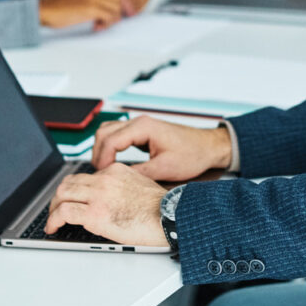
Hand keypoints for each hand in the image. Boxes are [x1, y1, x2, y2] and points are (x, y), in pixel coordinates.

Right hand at [39, 0, 122, 29]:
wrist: (45, 11)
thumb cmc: (61, 8)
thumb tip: (112, 9)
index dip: (113, 6)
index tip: (105, 16)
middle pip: (118, 0)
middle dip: (115, 13)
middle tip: (103, 22)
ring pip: (116, 8)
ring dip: (111, 20)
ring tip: (99, 25)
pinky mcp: (90, 8)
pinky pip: (110, 16)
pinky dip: (106, 24)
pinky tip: (96, 27)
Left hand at [45, 162, 166, 246]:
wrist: (169, 216)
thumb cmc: (161, 207)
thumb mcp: (141, 185)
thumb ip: (123, 186)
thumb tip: (112, 199)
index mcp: (116, 171)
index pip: (86, 176)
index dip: (75, 190)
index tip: (73, 200)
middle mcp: (104, 179)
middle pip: (69, 182)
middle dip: (59, 197)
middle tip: (57, 209)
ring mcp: (98, 195)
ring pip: (62, 194)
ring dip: (53, 208)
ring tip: (53, 220)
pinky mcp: (94, 213)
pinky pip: (63, 212)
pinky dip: (53, 221)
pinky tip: (53, 228)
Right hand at [92, 115, 232, 182]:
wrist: (208, 147)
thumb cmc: (192, 154)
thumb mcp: (164, 169)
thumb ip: (138, 174)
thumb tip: (116, 182)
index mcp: (143, 127)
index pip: (109, 141)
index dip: (102, 160)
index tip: (102, 177)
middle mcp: (139, 123)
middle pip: (103, 133)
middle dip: (98, 154)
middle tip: (100, 175)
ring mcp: (139, 126)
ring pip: (108, 132)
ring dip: (102, 150)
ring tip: (105, 171)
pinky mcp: (141, 132)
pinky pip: (117, 136)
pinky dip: (110, 148)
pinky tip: (113, 164)